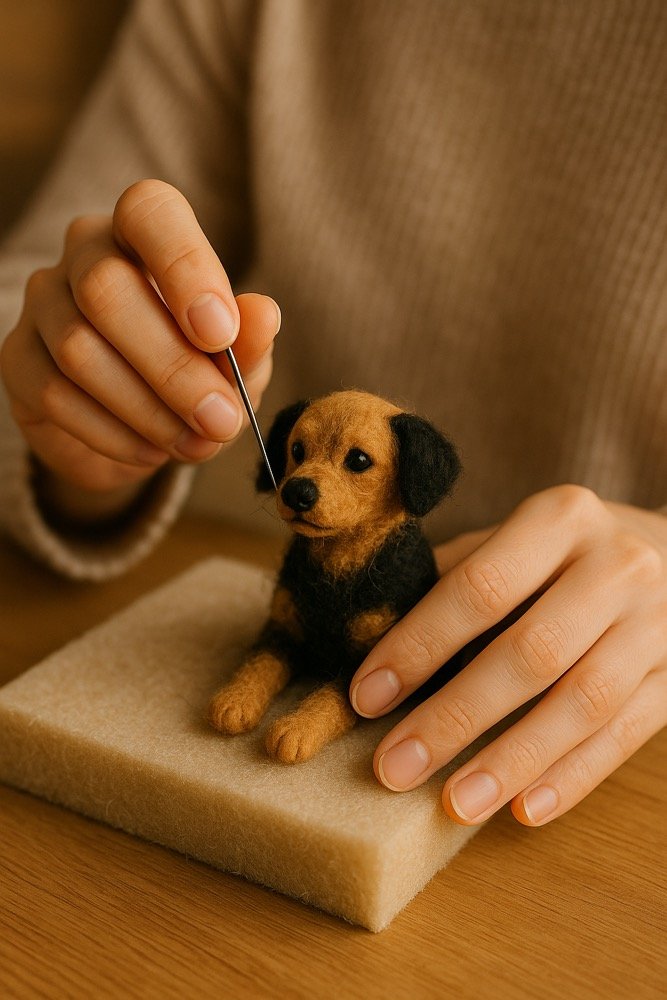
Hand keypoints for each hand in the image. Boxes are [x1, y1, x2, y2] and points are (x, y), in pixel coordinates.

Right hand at [0, 179, 279, 518]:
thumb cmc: (196, 372)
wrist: (139, 426)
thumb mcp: (237, 363)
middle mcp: (85, 252)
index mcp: (145, 232)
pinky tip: (151, 451)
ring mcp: (43, 303)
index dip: (185, 268)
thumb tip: (264, 314)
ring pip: (78, 350)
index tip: (219, 334)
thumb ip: (249, 340)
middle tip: (220, 419)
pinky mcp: (18, 359)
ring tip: (195, 444)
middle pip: (105, 289)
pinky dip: (113, 434)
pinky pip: (56, 396)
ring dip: (147, 410)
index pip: (150, 214)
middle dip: (172, 367)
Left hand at [349, 486, 666, 825]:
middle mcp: (618, 565)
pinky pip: (624, 735)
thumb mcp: (512, 542)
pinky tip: (525, 809)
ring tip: (455, 803)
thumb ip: (451, 581)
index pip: (481, 586)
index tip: (368, 696)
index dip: (420, 645)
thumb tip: (366, 638)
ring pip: (583, 702)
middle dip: (455, 716)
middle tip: (396, 767)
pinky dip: (573, 777)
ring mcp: (657, 623)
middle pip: (531, 651)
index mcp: (561, 518)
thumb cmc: (564, 556)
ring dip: (512, 759)